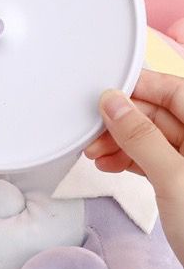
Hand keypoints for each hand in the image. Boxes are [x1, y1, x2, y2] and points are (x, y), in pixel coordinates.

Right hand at [85, 69, 183, 263]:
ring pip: (149, 136)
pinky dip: (126, 159)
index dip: (137, 87)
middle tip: (92, 130)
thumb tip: (114, 102)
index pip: (172, 90)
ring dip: (118, 142)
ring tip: (94, 152)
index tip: (104, 92)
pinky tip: (108, 164)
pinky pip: (150, 158)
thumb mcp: (175, 179)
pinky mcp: (181, 181)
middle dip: (120, 121)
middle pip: (157, 114)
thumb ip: (142, 137)